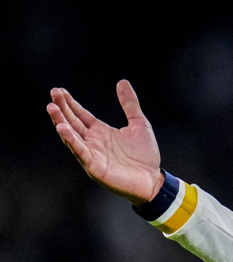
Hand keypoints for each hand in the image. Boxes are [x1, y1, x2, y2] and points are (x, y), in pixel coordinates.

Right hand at [48, 80, 163, 204]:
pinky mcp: (94, 166)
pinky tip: (63, 129)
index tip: (59, 91)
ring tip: (52, 108)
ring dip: (61, 122)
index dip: (70, 103)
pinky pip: (80, 152)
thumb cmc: (145, 156)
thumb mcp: (140, 124)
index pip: (81, 115)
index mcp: (101, 131)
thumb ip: (130, 104)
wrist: (152, 180)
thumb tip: (122, 82)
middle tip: (53, 94)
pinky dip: (71, 141)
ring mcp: (91, 154)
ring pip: (71, 136)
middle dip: (62, 108)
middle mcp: (93, 141)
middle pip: (73, 122)